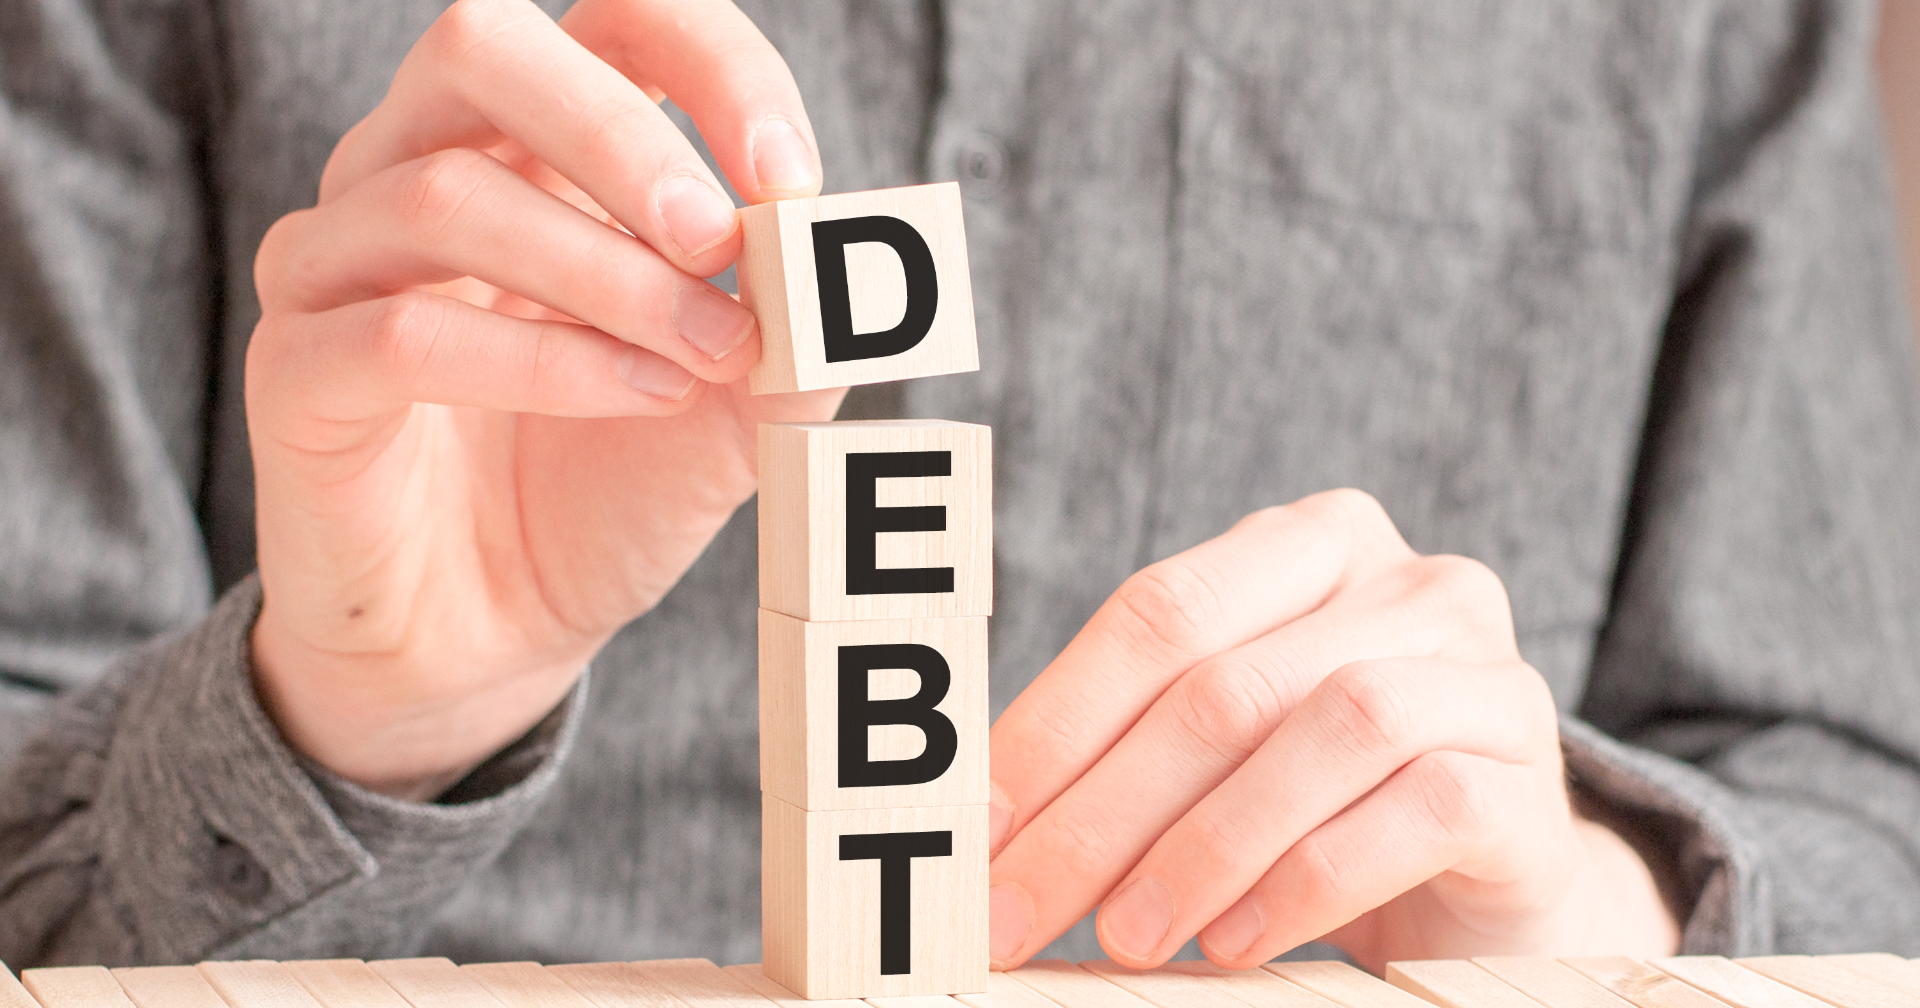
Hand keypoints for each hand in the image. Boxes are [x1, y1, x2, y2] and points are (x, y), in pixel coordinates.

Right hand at [245, 0, 841, 799]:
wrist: (494, 639)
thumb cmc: (606, 493)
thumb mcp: (740, 408)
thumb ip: (798, 334)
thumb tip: (845, 261)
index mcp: (532, 148)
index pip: (611, 24)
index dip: (709, 69)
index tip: (789, 176)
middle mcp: (415, 169)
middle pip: (483, 47)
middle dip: (624, 137)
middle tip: (721, 242)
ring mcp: (337, 263)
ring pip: (445, 195)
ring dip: (607, 276)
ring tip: (704, 358)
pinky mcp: (299, 373)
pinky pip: (405, 333)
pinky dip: (543, 362)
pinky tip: (635, 397)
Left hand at [985, 490, 1677, 971]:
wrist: (1491, 881)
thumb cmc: (1323, 804)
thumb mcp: (1221, 753)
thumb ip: (1128, 749)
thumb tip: (985, 829)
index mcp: (1308, 545)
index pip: (1157, 613)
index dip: (1052, 724)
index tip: (975, 830)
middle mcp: (1407, 581)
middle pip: (1224, 684)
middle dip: (1101, 812)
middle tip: (1022, 911)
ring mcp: (1483, 669)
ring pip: (1325, 728)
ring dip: (1203, 846)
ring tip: (1130, 935)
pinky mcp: (1529, 774)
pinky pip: (1418, 808)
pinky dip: (1309, 878)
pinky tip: (1238, 940)